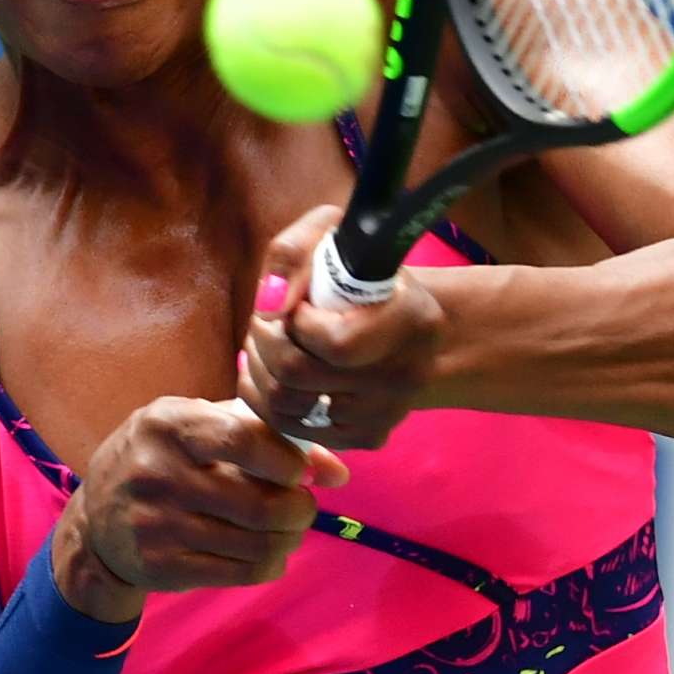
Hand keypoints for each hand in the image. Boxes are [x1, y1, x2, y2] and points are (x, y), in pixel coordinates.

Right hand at [52, 395, 349, 617]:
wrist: (97, 519)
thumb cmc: (165, 458)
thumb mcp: (202, 427)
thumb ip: (268, 436)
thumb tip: (338, 473)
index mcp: (168, 424)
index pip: (244, 438)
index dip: (288, 458)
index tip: (300, 469)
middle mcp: (157, 473)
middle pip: (259, 503)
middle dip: (300, 509)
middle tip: (303, 506)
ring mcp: (157, 525)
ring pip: (256, 544)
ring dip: (289, 539)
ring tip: (289, 529)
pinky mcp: (162, 567)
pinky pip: (241, 573)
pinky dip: (270, 565)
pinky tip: (268, 554)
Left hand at [238, 206, 445, 449]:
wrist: (406, 324)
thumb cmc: (363, 272)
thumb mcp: (333, 236)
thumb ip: (294, 252)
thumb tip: (267, 304)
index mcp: (414, 321)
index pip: (335, 343)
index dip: (296, 321)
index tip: (297, 302)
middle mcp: (409, 375)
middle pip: (298, 375)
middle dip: (265, 343)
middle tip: (265, 323)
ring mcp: (388, 412)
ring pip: (287, 406)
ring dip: (258, 371)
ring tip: (264, 345)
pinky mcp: (367, 437)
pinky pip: (293, 429)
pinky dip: (266, 401)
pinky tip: (269, 374)